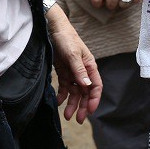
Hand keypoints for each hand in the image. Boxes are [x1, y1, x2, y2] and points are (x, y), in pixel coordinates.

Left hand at [46, 5, 101, 123]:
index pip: (96, 86)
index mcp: (90, 66)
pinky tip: (59, 101)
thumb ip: (79, 70)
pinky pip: (65, 87)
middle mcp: (83, 71)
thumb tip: (87, 86)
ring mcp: (73, 72)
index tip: (89, 111)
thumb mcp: (73, 54)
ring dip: (72, 104)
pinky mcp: (64, 72)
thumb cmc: (67, 39)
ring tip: (67, 115)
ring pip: (75, 92)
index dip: (94, 99)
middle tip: (78, 119)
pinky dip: (63, 96)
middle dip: (82, 106)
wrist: (53, 29)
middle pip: (85, 93)